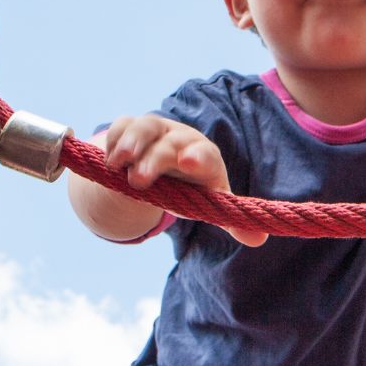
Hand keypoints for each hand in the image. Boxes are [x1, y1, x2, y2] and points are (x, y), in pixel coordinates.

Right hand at [104, 115, 266, 246]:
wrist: (167, 164)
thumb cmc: (191, 187)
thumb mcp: (210, 203)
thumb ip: (231, 220)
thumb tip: (259, 240)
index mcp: (204, 156)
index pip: (203, 154)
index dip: (197, 157)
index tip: (188, 162)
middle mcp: (180, 138)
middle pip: (169, 144)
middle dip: (154, 159)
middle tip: (139, 181)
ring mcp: (156, 130)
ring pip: (144, 127)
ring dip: (130, 143)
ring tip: (116, 165)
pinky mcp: (131, 126)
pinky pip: (122, 125)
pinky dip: (113, 139)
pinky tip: (107, 160)